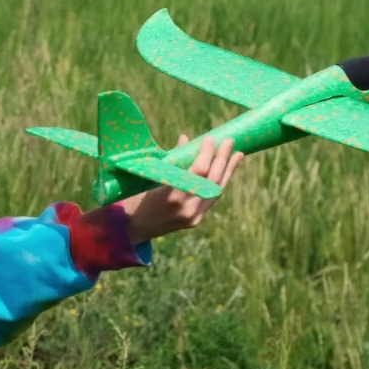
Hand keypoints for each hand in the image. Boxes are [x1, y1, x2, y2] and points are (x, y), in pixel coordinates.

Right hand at [119, 135, 244, 243]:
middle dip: (222, 159)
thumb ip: (171, 161)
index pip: (197, 173)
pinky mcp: (196, 221)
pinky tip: (226, 170)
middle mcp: (186, 210)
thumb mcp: (150, 178)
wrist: (131, 229)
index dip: (206, 154)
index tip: (209, 139)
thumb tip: (187, 140)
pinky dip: (219, 182)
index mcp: (171, 197)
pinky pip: (211, 198)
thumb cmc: (135, 198)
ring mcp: (193, 218)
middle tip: (229, 141)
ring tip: (238, 153)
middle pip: (211, 182)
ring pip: (216, 191)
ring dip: (227, 171)